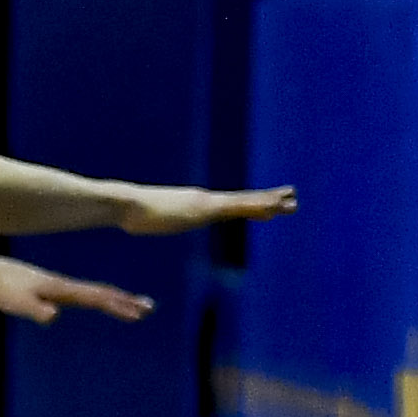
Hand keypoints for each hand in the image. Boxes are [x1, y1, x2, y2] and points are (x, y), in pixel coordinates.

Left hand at [0, 262, 153, 324]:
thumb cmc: (2, 289)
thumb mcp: (16, 303)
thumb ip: (35, 310)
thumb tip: (53, 317)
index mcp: (62, 289)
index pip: (96, 298)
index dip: (118, 306)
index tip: (138, 314)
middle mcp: (66, 286)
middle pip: (102, 293)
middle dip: (126, 301)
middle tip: (150, 308)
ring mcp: (61, 286)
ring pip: (95, 292)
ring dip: (116, 298)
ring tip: (135, 305)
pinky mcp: (54, 288)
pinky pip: (84, 294)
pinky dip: (99, 298)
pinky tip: (102, 301)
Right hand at [109, 182, 293, 237]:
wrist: (125, 204)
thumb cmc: (126, 212)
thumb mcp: (140, 219)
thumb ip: (143, 218)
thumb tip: (131, 220)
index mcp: (191, 205)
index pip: (225, 206)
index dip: (247, 205)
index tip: (265, 205)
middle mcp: (202, 201)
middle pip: (240, 201)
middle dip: (266, 200)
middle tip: (291, 196)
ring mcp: (205, 203)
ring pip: (244, 203)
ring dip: (269, 202)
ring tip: (292, 202)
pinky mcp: (205, 208)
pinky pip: (237, 208)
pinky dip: (257, 206)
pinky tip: (273, 208)